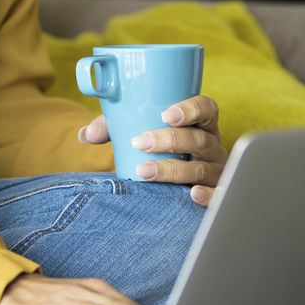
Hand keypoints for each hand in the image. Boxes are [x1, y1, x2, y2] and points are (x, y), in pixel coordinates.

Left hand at [78, 95, 225, 206]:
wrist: (175, 186)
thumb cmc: (158, 151)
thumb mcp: (139, 135)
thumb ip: (114, 129)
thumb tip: (85, 134)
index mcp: (200, 124)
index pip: (206, 108)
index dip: (190, 109)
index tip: (166, 114)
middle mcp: (212, 145)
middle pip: (199, 139)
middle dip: (169, 140)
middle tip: (140, 142)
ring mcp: (216, 171)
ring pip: (201, 168)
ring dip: (172, 169)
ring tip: (144, 170)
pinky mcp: (217, 194)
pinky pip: (218, 195)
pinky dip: (208, 196)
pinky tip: (192, 195)